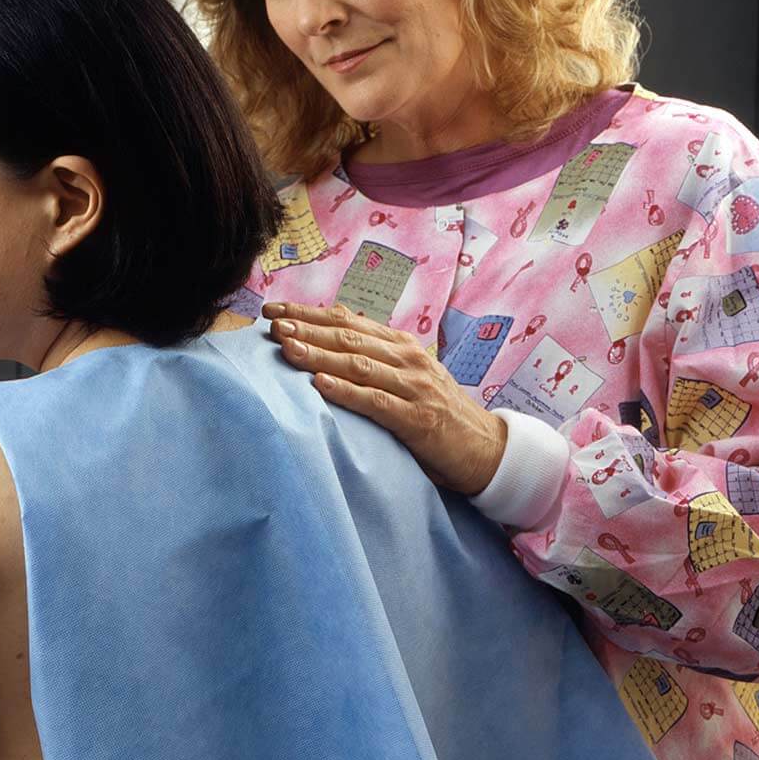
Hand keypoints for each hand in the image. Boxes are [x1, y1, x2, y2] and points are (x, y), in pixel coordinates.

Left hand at [263, 301, 506, 495]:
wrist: (487, 449)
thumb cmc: (437, 412)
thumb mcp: (407, 377)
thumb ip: (374, 361)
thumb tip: (324, 347)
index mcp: (400, 345)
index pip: (347, 321)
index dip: (308, 313)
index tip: (273, 310)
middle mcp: (407, 359)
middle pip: (347, 337)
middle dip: (306, 328)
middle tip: (271, 324)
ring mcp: (414, 387)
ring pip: (357, 364)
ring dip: (318, 354)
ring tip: (286, 348)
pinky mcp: (417, 418)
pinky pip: (375, 402)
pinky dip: (346, 392)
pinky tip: (318, 386)